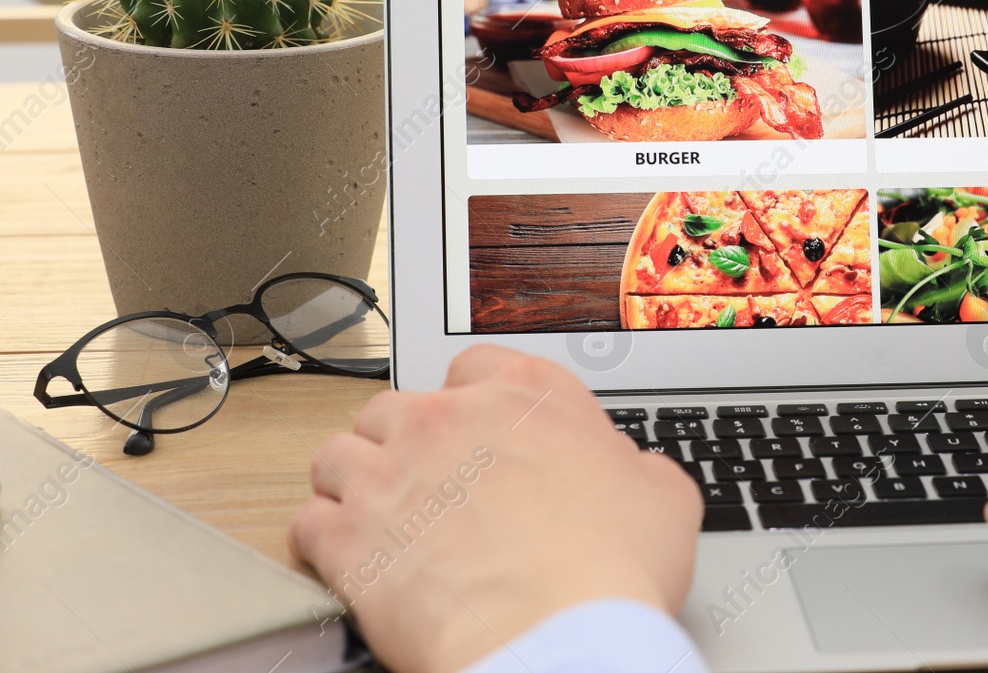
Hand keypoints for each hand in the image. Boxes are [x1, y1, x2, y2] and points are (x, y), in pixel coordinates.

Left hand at [288, 345, 702, 672]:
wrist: (556, 640)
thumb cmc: (609, 572)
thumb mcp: (663, 496)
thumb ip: (636, 466)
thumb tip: (633, 472)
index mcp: (525, 396)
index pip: (476, 363)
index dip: (473, 397)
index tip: (477, 425)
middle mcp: (449, 420)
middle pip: (397, 406)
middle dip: (405, 441)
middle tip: (426, 481)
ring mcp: (391, 475)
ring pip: (338, 453)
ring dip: (352, 479)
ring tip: (373, 512)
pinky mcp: (350, 539)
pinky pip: (308, 519)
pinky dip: (321, 536)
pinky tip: (344, 555)